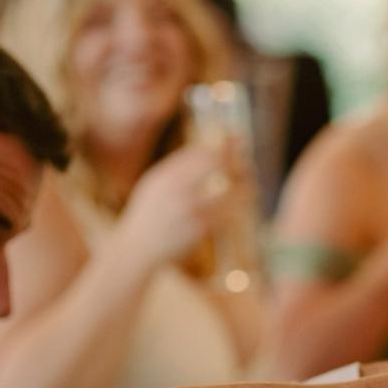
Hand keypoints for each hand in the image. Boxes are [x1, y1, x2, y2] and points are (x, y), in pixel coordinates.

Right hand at [115, 141, 248, 267]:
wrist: (137, 248)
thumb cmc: (149, 215)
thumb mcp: (155, 185)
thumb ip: (177, 168)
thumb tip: (206, 150)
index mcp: (166, 174)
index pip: (201, 151)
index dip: (224, 144)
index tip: (238, 139)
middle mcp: (176, 188)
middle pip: (216, 164)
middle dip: (236, 162)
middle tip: (247, 165)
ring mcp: (188, 208)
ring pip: (227, 190)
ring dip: (243, 187)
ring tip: (251, 187)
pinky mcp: (198, 228)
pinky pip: (226, 214)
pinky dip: (237, 208)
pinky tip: (243, 206)